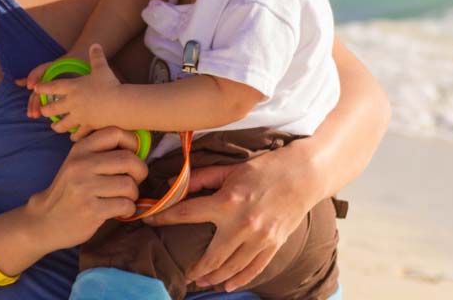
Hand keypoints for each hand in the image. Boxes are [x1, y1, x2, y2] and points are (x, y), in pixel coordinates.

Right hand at [24, 127, 147, 249]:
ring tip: (124, 198)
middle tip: (134, 181)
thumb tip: (139, 147)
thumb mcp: (78, 163)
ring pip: (128, 184)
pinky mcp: (91, 210)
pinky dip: (128, 209)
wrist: (45, 220)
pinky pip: (125, 205)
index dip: (132, 142)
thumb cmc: (69, 190)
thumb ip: (101, 152)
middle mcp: (81, 165)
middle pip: (128, 159)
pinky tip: (119, 211)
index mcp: (80, 149)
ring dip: (133, 194)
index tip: (133, 155)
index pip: (114, 132)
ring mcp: (84, 188)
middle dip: (140, 172)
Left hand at [27, 44, 120, 139]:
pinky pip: (78, 133)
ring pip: (62, 124)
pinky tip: (73, 138)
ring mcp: (78, 116)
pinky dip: (75, 136)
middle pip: (53, 109)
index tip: (36, 89)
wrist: (119, 104)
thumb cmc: (109, 84)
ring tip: (55, 127)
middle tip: (43, 111)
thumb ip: (97, 56)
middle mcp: (72, 102)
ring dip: (57, 126)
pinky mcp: (87, 126)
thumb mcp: (102, 68)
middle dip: (46, 110)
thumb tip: (95, 44)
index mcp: (73, 87)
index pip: (53, 87)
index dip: (43, 88)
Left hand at [143, 150, 313, 291]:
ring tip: (200, 280)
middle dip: (194, 267)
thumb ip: (203, 178)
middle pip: (211, 256)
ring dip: (213, 277)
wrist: (303, 175)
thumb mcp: (231, 169)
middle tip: (183, 274)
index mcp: (227, 201)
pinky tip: (227, 285)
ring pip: (231, 267)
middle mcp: (242, 224)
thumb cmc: (266, 168)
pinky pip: (253, 269)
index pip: (187, 213)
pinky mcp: (273, 245)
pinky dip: (239, 279)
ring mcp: (259, 238)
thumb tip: (178, 184)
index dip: (164, 217)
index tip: (149, 220)